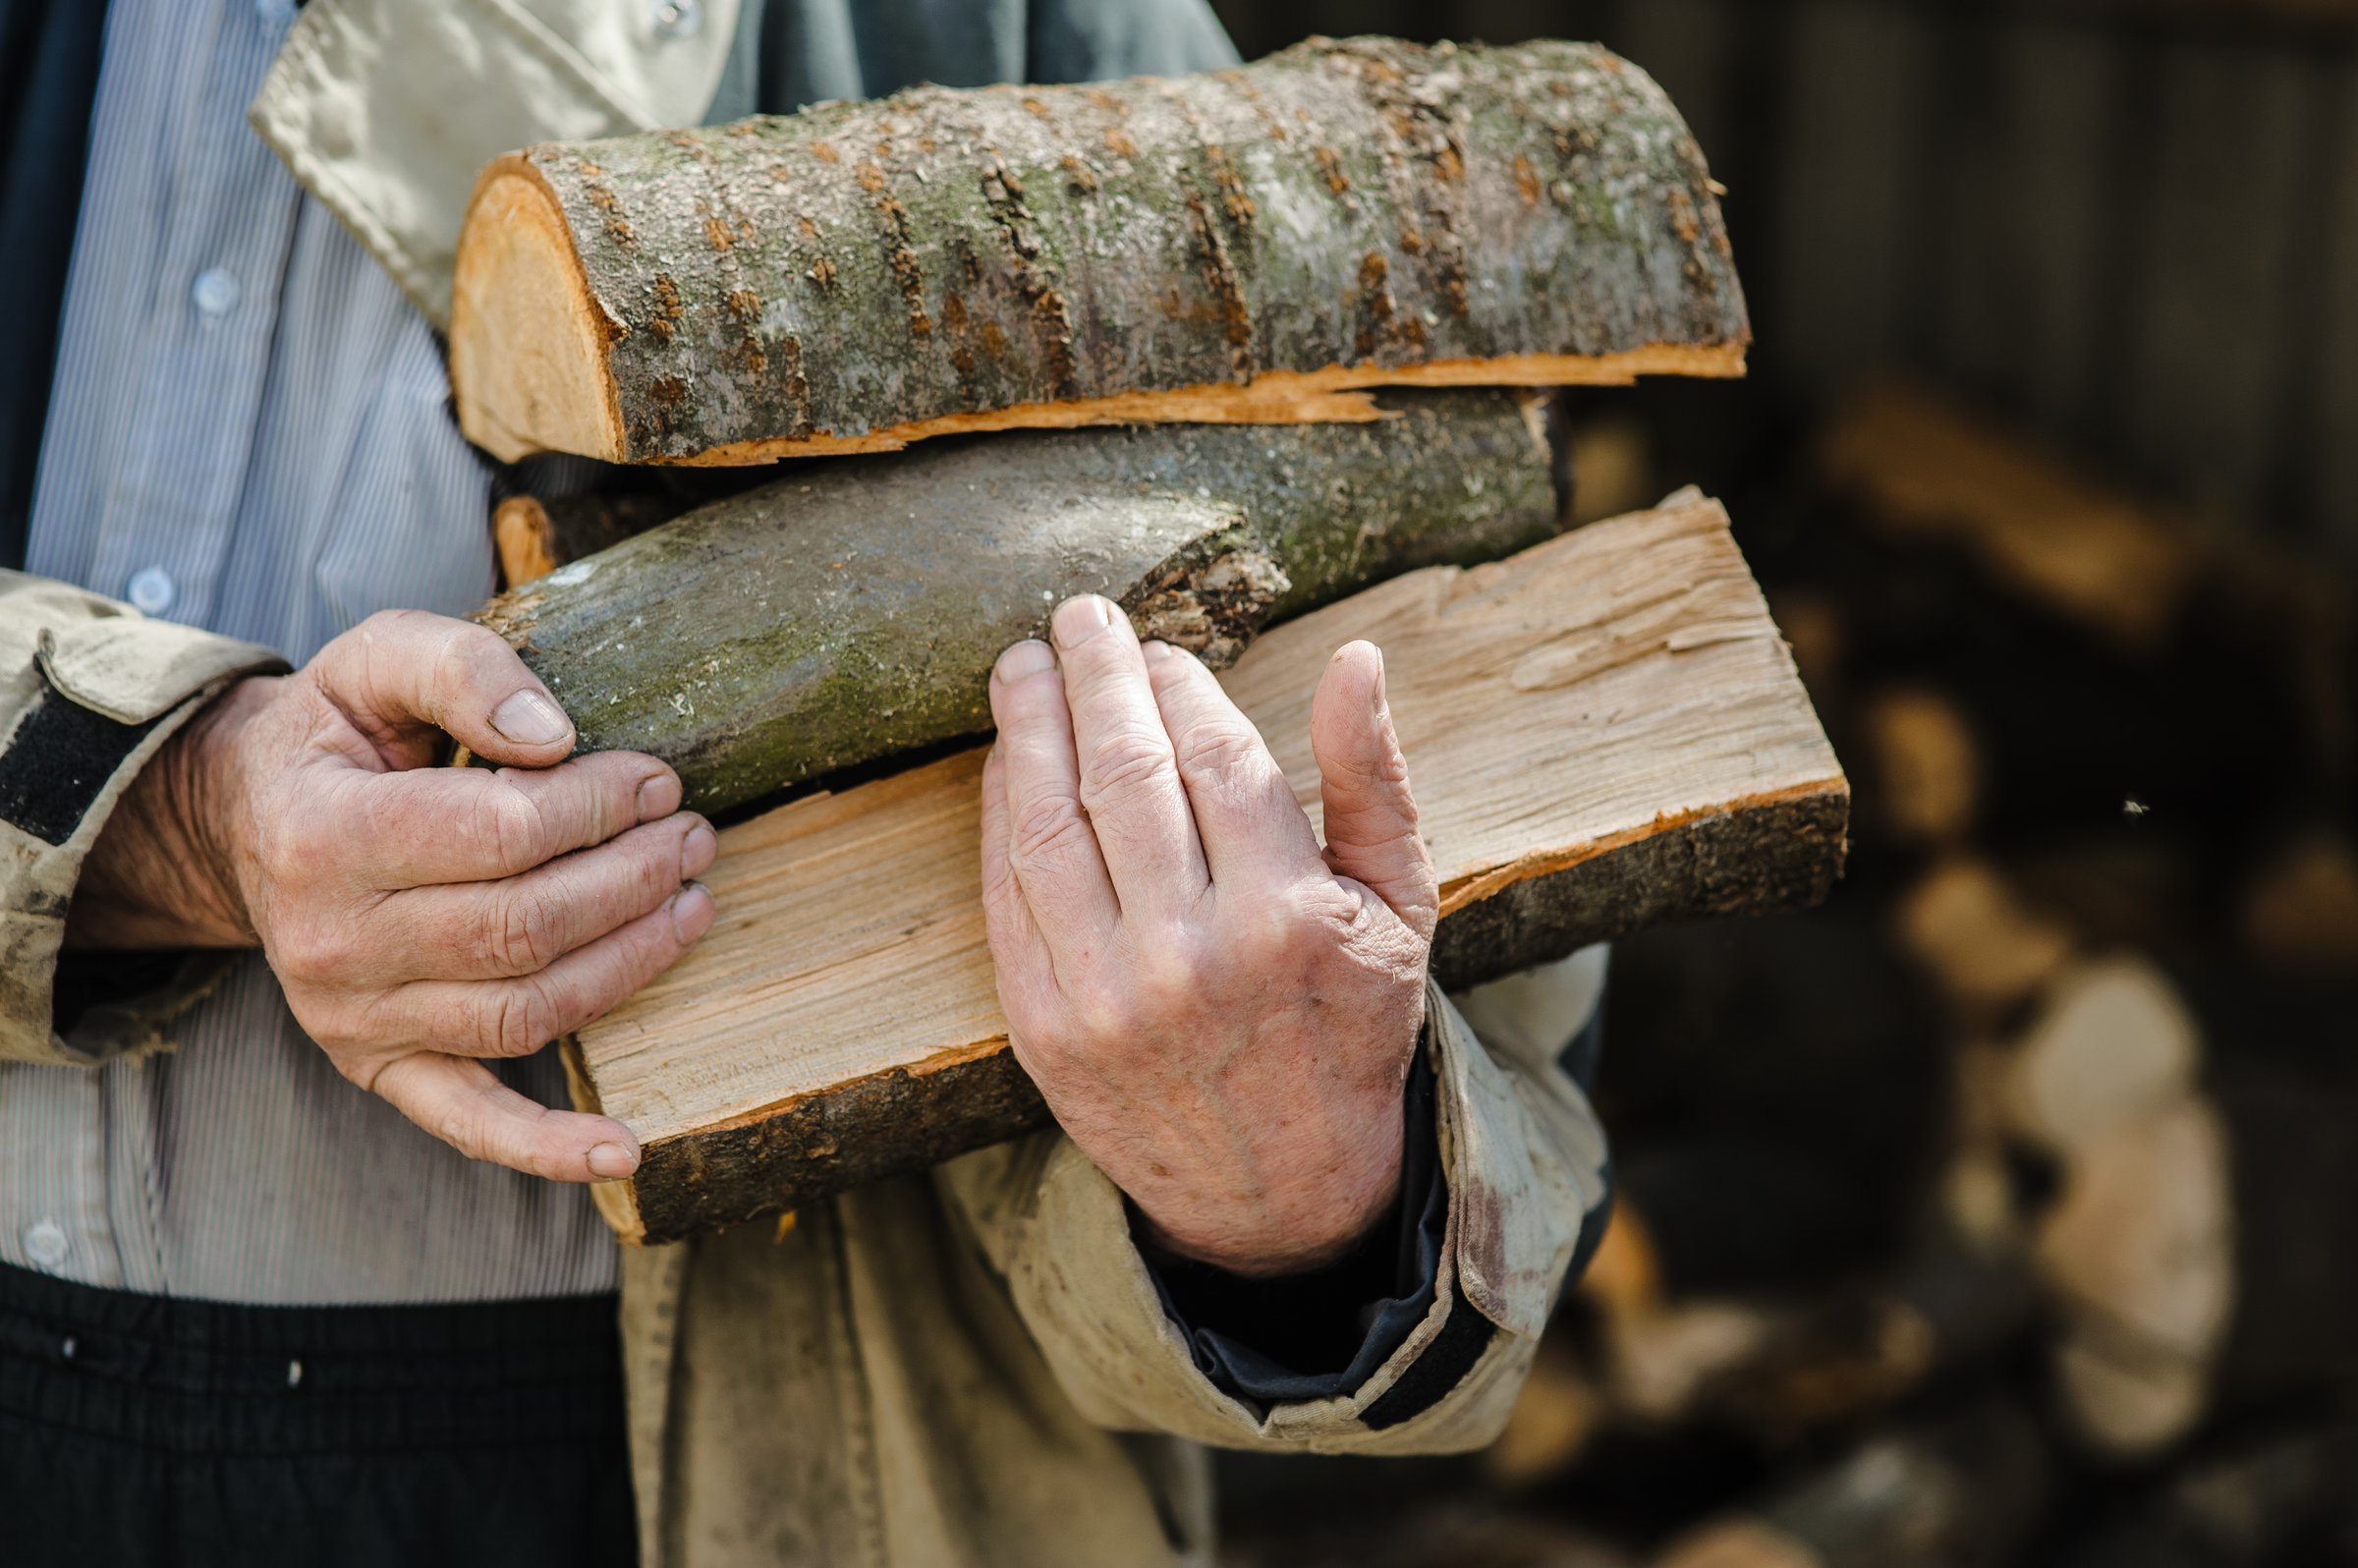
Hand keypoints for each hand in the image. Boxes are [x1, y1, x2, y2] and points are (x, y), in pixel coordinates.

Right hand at [68, 611, 716, 1181]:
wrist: (249, 819)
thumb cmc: (337, 736)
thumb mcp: (376, 662)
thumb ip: (463, 672)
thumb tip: (554, 735)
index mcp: (324, 834)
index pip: (502, 833)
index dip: (600, 807)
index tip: (658, 781)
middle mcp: (330, 942)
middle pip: (525, 927)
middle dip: (633, 880)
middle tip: (693, 837)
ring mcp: (354, 1019)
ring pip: (525, 1012)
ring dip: (630, 963)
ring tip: (693, 904)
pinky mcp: (380, 1067)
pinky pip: (469, 1122)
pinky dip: (547, 1146)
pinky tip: (626, 1147)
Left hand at [980, 595, 1437, 1276]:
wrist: (1280, 1190)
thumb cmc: (1347, 1024)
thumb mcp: (1398, 909)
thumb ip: (1375, 780)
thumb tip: (1358, 656)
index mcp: (1288, 917)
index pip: (1213, 757)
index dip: (1178, 686)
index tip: (1161, 650)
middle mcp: (1190, 955)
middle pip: (1122, 771)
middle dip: (1093, 676)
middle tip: (1077, 617)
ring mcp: (1106, 995)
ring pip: (1047, 821)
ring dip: (1027, 727)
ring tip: (1022, 667)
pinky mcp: (1043, 1027)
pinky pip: (1006, 891)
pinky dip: (999, 812)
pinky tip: (1007, 759)